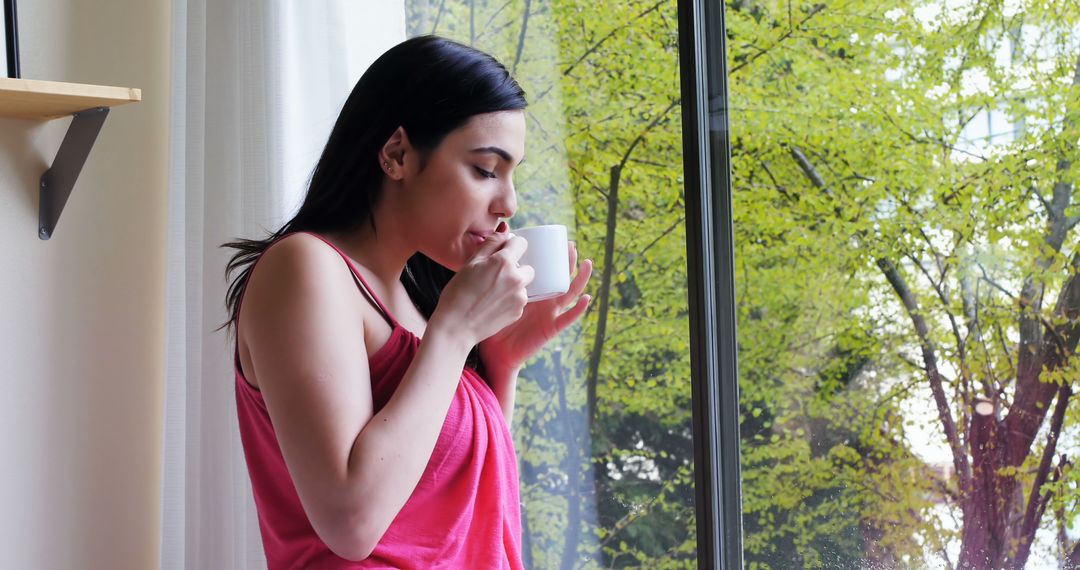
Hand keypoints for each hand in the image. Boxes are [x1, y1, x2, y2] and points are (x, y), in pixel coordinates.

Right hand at [430, 231, 534, 347]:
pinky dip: (510, 299)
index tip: (502, 252)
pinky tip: (493, 304)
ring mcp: (520, 297)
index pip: (521, 243)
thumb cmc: (458, 293)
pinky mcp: (518, 312)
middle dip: (515, 268)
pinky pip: (519, 299)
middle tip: (495, 276)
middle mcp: (516, 278)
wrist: (456, 327)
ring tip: (491, 293)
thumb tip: (505, 232)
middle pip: (527, 266)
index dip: (511, 246)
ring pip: (523, 284)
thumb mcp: (470, 263)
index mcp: (504, 262)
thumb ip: (490, 244)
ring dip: (513, 285)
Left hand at [478, 240, 593, 372]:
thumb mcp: (492, 294)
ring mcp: (549, 314)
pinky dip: (579, 309)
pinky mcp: (550, 328)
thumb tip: (486, 251)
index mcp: (531, 291)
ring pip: (570, 294)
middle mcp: (543, 301)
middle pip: (561, 277)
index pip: (544, 270)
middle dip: (568, 261)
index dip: (551, 255)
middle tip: (571, 244)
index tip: (553, 238)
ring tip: (586, 263)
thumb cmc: (489, 323)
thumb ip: (492, 275)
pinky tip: (587, 297)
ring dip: (580, 279)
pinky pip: (568, 319)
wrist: (493, 353)